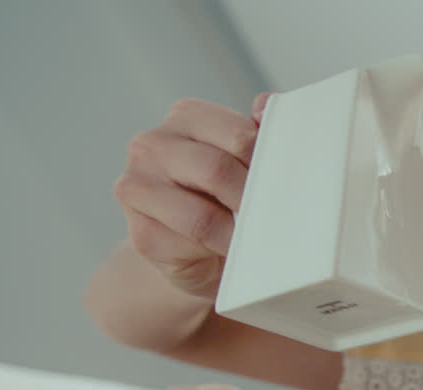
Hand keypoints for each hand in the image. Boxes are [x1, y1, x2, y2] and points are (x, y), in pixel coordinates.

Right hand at [112, 92, 271, 298]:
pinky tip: (230, 252)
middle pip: (217, 171)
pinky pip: (188, 245)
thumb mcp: (245, 160)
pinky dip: (218, 251)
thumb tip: (266, 104)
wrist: (200, 252)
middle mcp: (152, 145)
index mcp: (186, 117)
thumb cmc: (228, 197)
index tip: (285, 185)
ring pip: (201, 214)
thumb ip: (259, 130)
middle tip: (276, 218)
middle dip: (253, 200)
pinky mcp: (140, 232)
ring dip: (238, 233)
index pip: (238, 134)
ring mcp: (137, 188)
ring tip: (257, 239)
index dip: (267, 164)